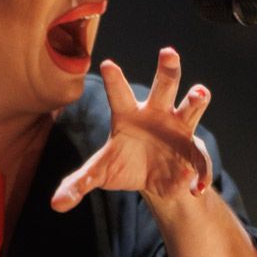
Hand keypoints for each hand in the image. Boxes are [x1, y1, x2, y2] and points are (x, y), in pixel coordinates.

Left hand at [51, 47, 213, 211]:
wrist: (153, 178)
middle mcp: (156, 112)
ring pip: (190, 107)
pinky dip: (200, 172)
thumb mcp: (101, 173)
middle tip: (167, 52)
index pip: (119, 93)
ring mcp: (179, 128)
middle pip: (164, 86)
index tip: (107, 64)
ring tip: (200, 93)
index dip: (114, 80)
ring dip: (195, 99)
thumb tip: (56, 204)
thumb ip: (79, 183)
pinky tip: (196, 188)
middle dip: (167, 69)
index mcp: (128, 113)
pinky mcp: (193, 150)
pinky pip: (200, 159)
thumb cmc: (124, 163)